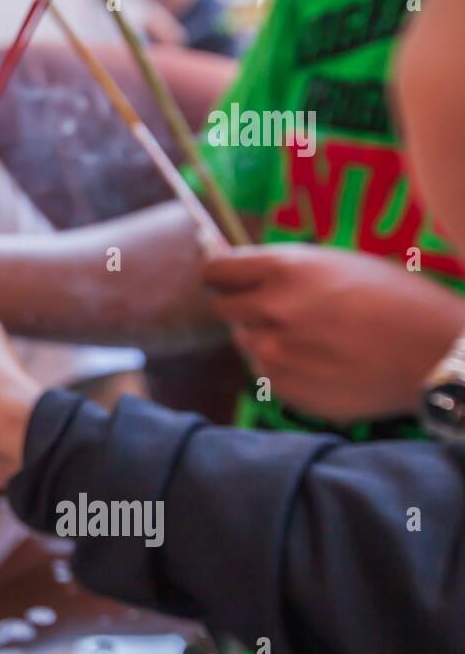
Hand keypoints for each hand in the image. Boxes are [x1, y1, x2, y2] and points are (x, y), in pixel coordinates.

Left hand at [203, 244, 464, 421]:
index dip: (220, 274)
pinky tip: (321, 361)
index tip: (225, 278)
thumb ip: (283, 270)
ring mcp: (274, 353)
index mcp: (282, 270)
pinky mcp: (285, 388)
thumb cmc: (398, 300)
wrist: (437, 356)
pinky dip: (283, 366)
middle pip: (222, 307)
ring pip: (245, 341)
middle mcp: (270, 310)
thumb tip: (243, 274)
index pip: (215, 270)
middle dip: (241, 304)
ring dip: (264, 336)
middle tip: (273, 308)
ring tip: (311, 337)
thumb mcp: (338, 264)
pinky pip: (266, 372)